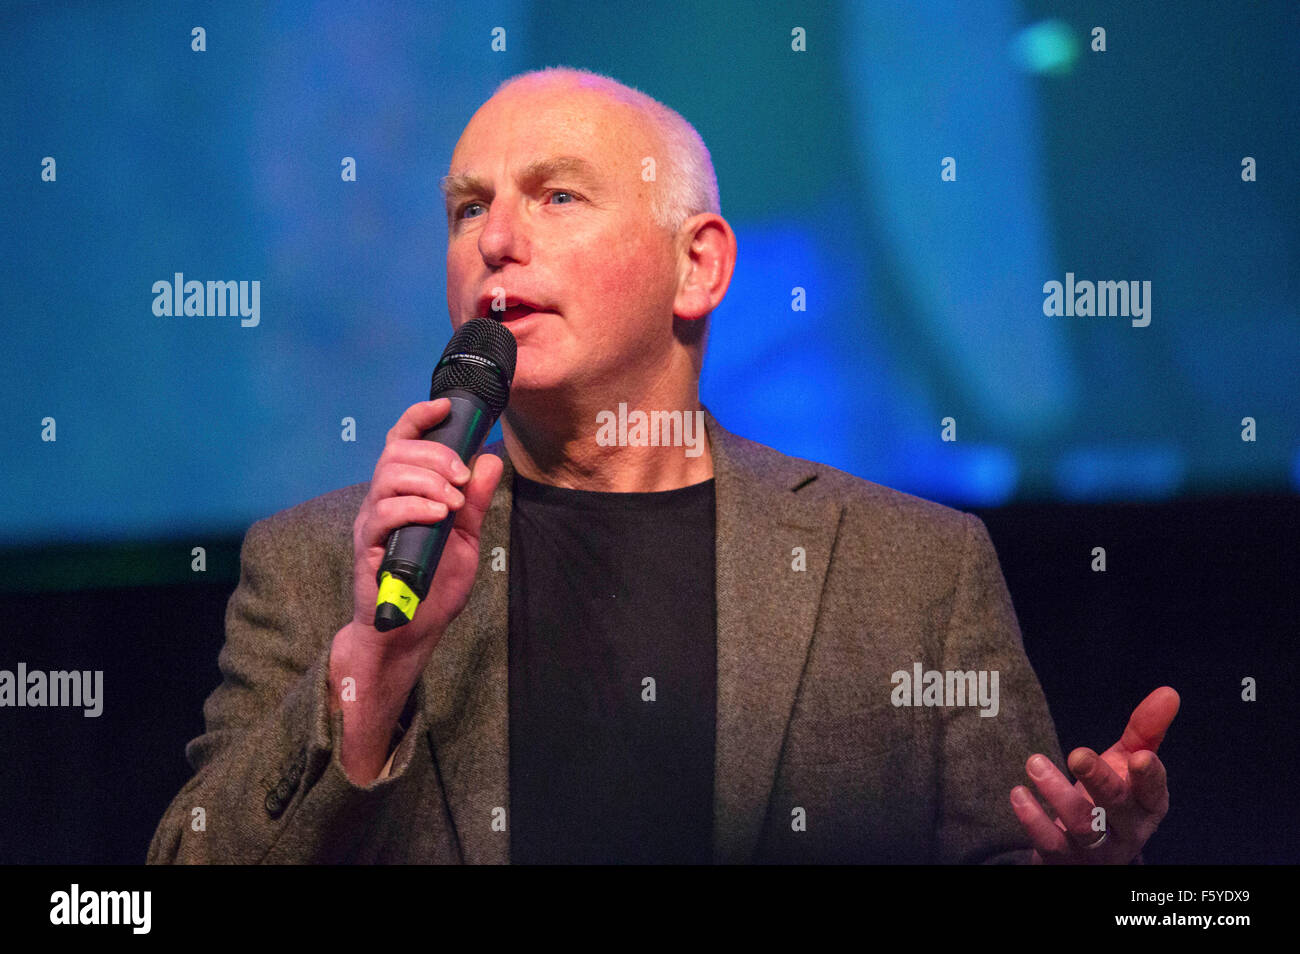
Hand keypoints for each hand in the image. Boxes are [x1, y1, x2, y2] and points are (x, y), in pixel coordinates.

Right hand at [350, 397, 503, 658]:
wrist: (411, 632)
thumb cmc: (433, 585)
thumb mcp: (466, 538)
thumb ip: (476, 501)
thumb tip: (490, 460)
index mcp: (405, 491)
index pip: (403, 440)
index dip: (419, 417)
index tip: (444, 407)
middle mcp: (382, 499)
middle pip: (397, 451)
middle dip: (436, 455)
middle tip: (463, 478)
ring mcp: (372, 521)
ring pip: (389, 475)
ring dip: (428, 480)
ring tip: (453, 503)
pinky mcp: (368, 545)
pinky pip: (384, 512)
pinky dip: (415, 506)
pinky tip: (439, 516)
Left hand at [1009, 686, 1179, 863]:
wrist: (1084, 852)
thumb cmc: (1110, 798)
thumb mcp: (1127, 764)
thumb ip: (1146, 730)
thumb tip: (1169, 691)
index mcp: (1147, 805)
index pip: (1154, 793)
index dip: (1150, 777)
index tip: (1139, 756)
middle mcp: (1126, 831)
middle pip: (1117, 809)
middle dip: (1100, 781)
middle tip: (1077, 754)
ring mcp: (1097, 851)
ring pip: (1084, 826)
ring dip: (1059, 794)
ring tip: (1035, 763)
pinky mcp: (1065, 860)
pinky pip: (1051, 844)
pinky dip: (1034, 820)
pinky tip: (1019, 793)